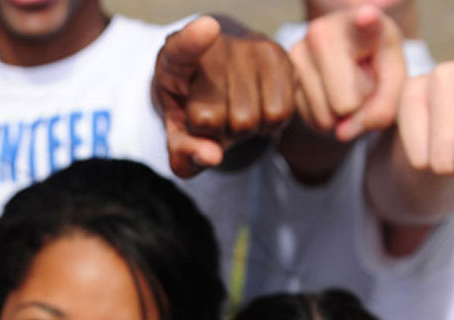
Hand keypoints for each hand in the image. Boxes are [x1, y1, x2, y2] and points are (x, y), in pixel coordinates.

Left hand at [153, 15, 294, 176]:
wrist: (222, 78)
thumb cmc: (194, 106)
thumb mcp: (179, 132)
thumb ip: (185, 151)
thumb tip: (213, 157)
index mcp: (173, 60)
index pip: (182, 48)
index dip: (193, 40)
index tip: (207, 29)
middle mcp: (212, 46)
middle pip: (213, 119)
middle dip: (213, 132)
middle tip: (215, 115)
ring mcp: (247, 47)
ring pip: (249, 121)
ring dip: (243, 130)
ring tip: (235, 110)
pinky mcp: (277, 54)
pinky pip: (280, 114)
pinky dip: (268, 125)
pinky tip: (258, 107)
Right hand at [288, 4, 406, 140]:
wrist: (349, 53)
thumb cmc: (376, 62)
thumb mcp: (394, 81)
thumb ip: (383, 108)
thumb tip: (342, 133)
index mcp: (360, 23)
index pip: (366, 23)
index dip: (368, 21)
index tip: (368, 16)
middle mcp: (320, 31)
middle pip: (344, 103)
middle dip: (357, 106)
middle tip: (360, 83)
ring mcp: (296, 52)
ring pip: (325, 116)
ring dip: (339, 113)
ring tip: (345, 87)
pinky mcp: (283, 74)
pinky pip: (309, 118)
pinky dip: (324, 115)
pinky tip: (329, 92)